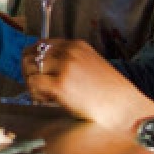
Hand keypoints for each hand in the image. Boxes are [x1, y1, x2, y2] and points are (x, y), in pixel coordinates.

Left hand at [24, 39, 153, 127]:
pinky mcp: (61, 85)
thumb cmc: (111, 94)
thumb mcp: (91, 66)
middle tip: (34, 84)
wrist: (124, 109)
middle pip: (33, 54)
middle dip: (29, 70)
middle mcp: (69, 52)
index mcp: (77, 46)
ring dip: (31, 82)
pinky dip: (34, 93)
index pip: (43, 44)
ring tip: (42, 94)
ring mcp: (64, 67)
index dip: (33, 57)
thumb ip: (70, 63)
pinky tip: (45, 100)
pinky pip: (34, 84)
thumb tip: (46, 69)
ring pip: (30, 69)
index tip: (32, 69)